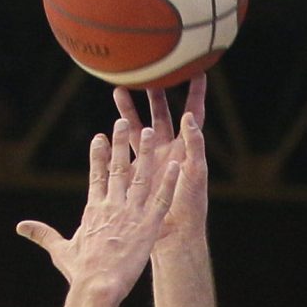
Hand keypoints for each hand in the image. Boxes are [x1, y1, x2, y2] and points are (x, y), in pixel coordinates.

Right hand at [15, 113, 180, 300]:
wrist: (98, 286)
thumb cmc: (80, 273)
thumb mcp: (61, 250)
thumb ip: (43, 234)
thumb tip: (20, 227)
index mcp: (94, 210)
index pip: (96, 176)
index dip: (98, 156)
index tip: (99, 137)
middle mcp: (112, 206)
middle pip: (118, 168)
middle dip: (120, 143)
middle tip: (123, 121)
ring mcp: (131, 214)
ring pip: (141, 177)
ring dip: (146, 154)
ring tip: (151, 132)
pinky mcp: (148, 225)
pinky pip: (161, 199)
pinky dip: (168, 181)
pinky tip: (176, 164)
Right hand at [115, 78, 209, 254]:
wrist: (173, 235)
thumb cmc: (190, 207)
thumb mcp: (195, 172)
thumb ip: (194, 144)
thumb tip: (188, 117)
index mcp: (186, 148)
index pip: (193, 115)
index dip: (196, 94)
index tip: (198, 71)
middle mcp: (168, 151)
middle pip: (161, 116)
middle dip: (154, 95)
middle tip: (147, 74)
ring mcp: (151, 161)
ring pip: (138, 129)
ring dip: (128, 111)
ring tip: (118, 90)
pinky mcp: (134, 173)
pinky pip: (124, 151)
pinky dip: (116, 138)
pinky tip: (108, 126)